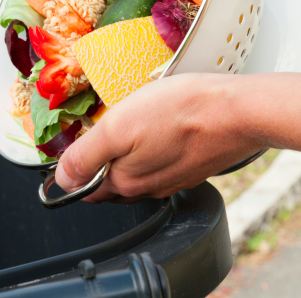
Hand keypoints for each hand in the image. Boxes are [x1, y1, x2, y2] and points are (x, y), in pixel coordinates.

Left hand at [55, 73, 266, 202]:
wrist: (239, 112)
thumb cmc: (182, 111)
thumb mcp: (119, 126)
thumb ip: (85, 156)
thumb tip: (60, 180)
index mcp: (125, 182)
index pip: (85, 187)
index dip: (74, 167)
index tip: (76, 144)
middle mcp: (149, 188)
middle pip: (112, 181)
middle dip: (101, 162)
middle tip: (102, 129)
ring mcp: (174, 179)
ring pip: (139, 172)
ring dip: (129, 155)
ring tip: (130, 127)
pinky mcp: (194, 167)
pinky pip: (164, 163)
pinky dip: (155, 150)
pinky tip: (160, 129)